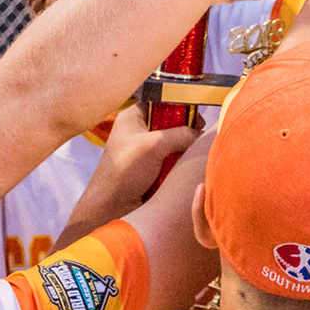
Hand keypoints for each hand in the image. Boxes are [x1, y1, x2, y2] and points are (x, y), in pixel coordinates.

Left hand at [67, 106, 199, 229]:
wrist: (110, 208)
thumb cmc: (123, 172)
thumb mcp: (153, 146)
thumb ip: (180, 134)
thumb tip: (200, 134)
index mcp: (133, 117)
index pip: (162, 101)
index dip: (181, 106)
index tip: (197, 118)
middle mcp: (139, 131)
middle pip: (171, 123)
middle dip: (185, 131)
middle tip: (198, 139)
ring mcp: (145, 150)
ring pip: (174, 143)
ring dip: (183, 150)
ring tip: (192, 156)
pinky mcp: (151, 168)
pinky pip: (172, 159)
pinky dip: (179, 164)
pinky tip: (185, 169)